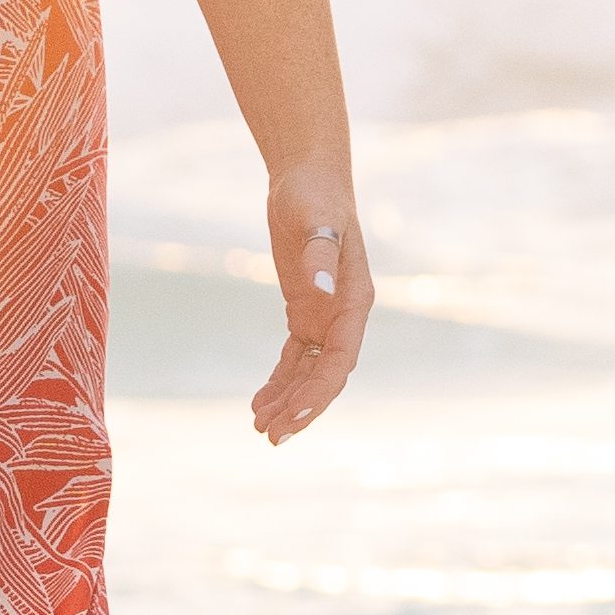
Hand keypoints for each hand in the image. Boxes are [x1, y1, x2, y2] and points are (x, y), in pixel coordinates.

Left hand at [255, 167, 371, 441]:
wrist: (308, 176)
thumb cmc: (315, 195)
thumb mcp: (315, 220)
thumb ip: (319, 256)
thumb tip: (318, 293)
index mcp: (354, 302)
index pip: (340, 361)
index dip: (318, 393)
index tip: (291, 419)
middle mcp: (344, 315)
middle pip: (326, 375)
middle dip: (302, 408)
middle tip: (270, 437)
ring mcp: (326, 314)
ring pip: (309, 371)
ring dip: (289, 400)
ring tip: (259, 426)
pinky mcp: (305, 309)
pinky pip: (295, 355)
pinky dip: (280, 379)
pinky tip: (261, 400)